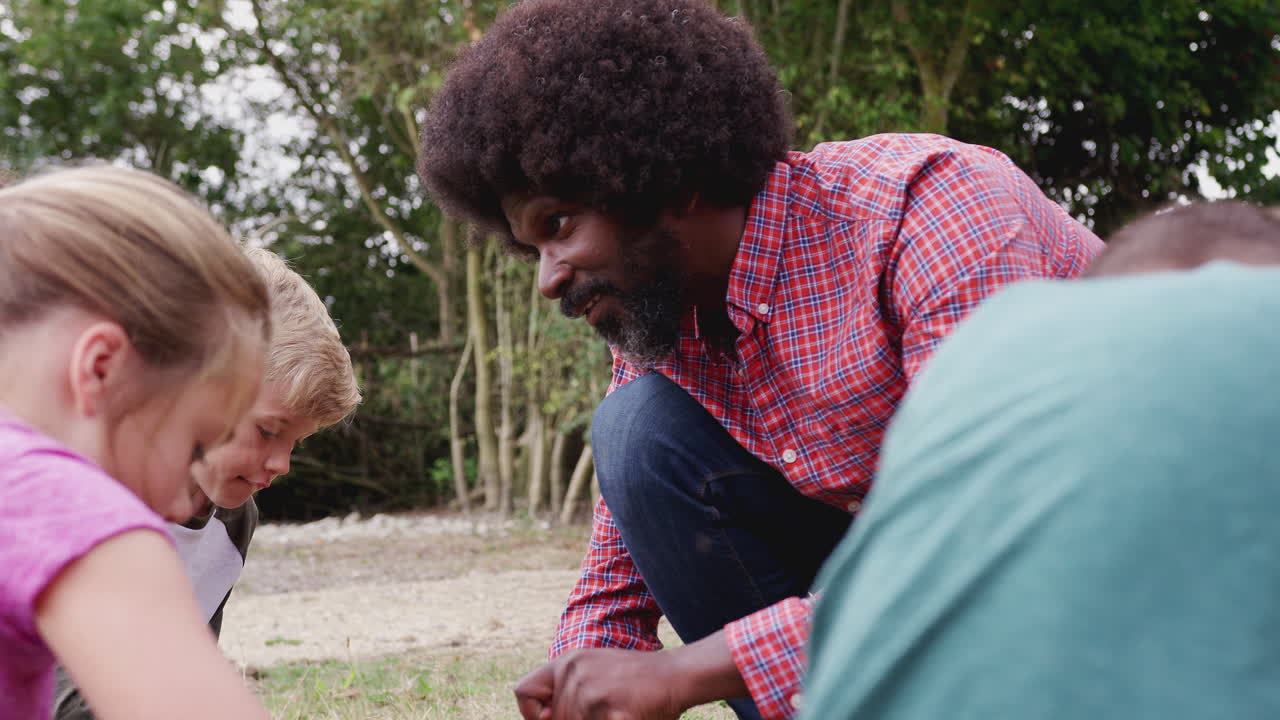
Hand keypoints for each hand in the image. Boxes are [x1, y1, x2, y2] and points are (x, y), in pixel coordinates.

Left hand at [514, 648, 682, 719]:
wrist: (677, 675)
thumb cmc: (634, 681)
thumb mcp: (593, 672)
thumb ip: (566, 690)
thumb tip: (544, 717)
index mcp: (568, 662)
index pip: (523, 692)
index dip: (533, 714)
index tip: (553, 718)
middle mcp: (576, 673)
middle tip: (606, 710)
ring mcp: (594, 693)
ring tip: (618, 711)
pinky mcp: (615, 713)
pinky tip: (628, 714)